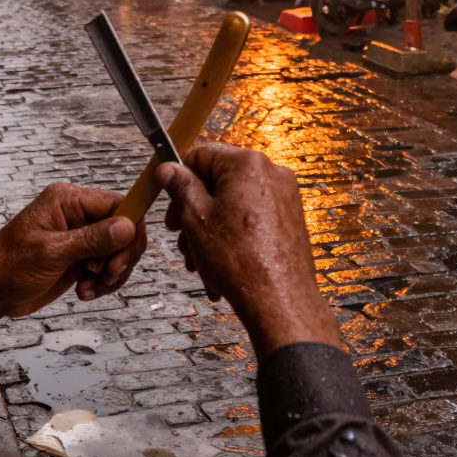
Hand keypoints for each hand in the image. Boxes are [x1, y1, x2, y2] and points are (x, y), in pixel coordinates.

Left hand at [0, 183, 146, 343]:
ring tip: (90, 288)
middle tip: (108, 276)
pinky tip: (85, 292)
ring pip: (119, 250)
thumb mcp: (51, 252)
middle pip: (124, 228)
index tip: (124, 258)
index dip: (130, 229)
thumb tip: (127, 227)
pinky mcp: (80, 257)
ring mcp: (80, 237)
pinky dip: (104, 282)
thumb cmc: (7, 266)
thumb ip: (91, 240)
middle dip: (122, 256)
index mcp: (68, 200)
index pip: (117, 204)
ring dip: (112, 274)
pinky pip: (107, 266)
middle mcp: (78, 214)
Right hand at [157, 146, 339, 357]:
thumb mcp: (196, 218)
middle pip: (218, 180)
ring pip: (232, 202)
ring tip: (197, 258)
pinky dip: (231, 234)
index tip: (167, 195)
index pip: (202, 154)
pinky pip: (250, 217)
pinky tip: (218, 263)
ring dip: (209, 227)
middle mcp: (271, 173)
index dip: (179, 176)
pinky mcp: (289, 217)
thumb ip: (181, 187)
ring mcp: (284, 196)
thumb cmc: (241, 262)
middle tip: (179, 232)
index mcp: (248, 164)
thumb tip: (168, 169)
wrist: (279, 301)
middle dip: (193, 208)